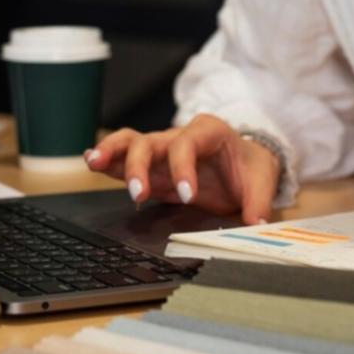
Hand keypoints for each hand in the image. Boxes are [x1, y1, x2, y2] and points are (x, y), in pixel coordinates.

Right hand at [84, 114, 280, 224]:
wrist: (245, 161)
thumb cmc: (249, 166)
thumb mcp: (261, 180)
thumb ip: (258, 201)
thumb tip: (255, 222)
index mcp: (209, 132)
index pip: (187, 144)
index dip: (183, 168)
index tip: (187, 196)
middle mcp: (179, 135)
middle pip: (149, 141)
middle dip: (140, 166)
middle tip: (140, 194)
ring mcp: (162, 150)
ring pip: (129, 142)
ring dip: (111, 153)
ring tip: (94, 163)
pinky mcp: (152, 166)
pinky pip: (125, 157)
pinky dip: (109, 161)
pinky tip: (92, 163)